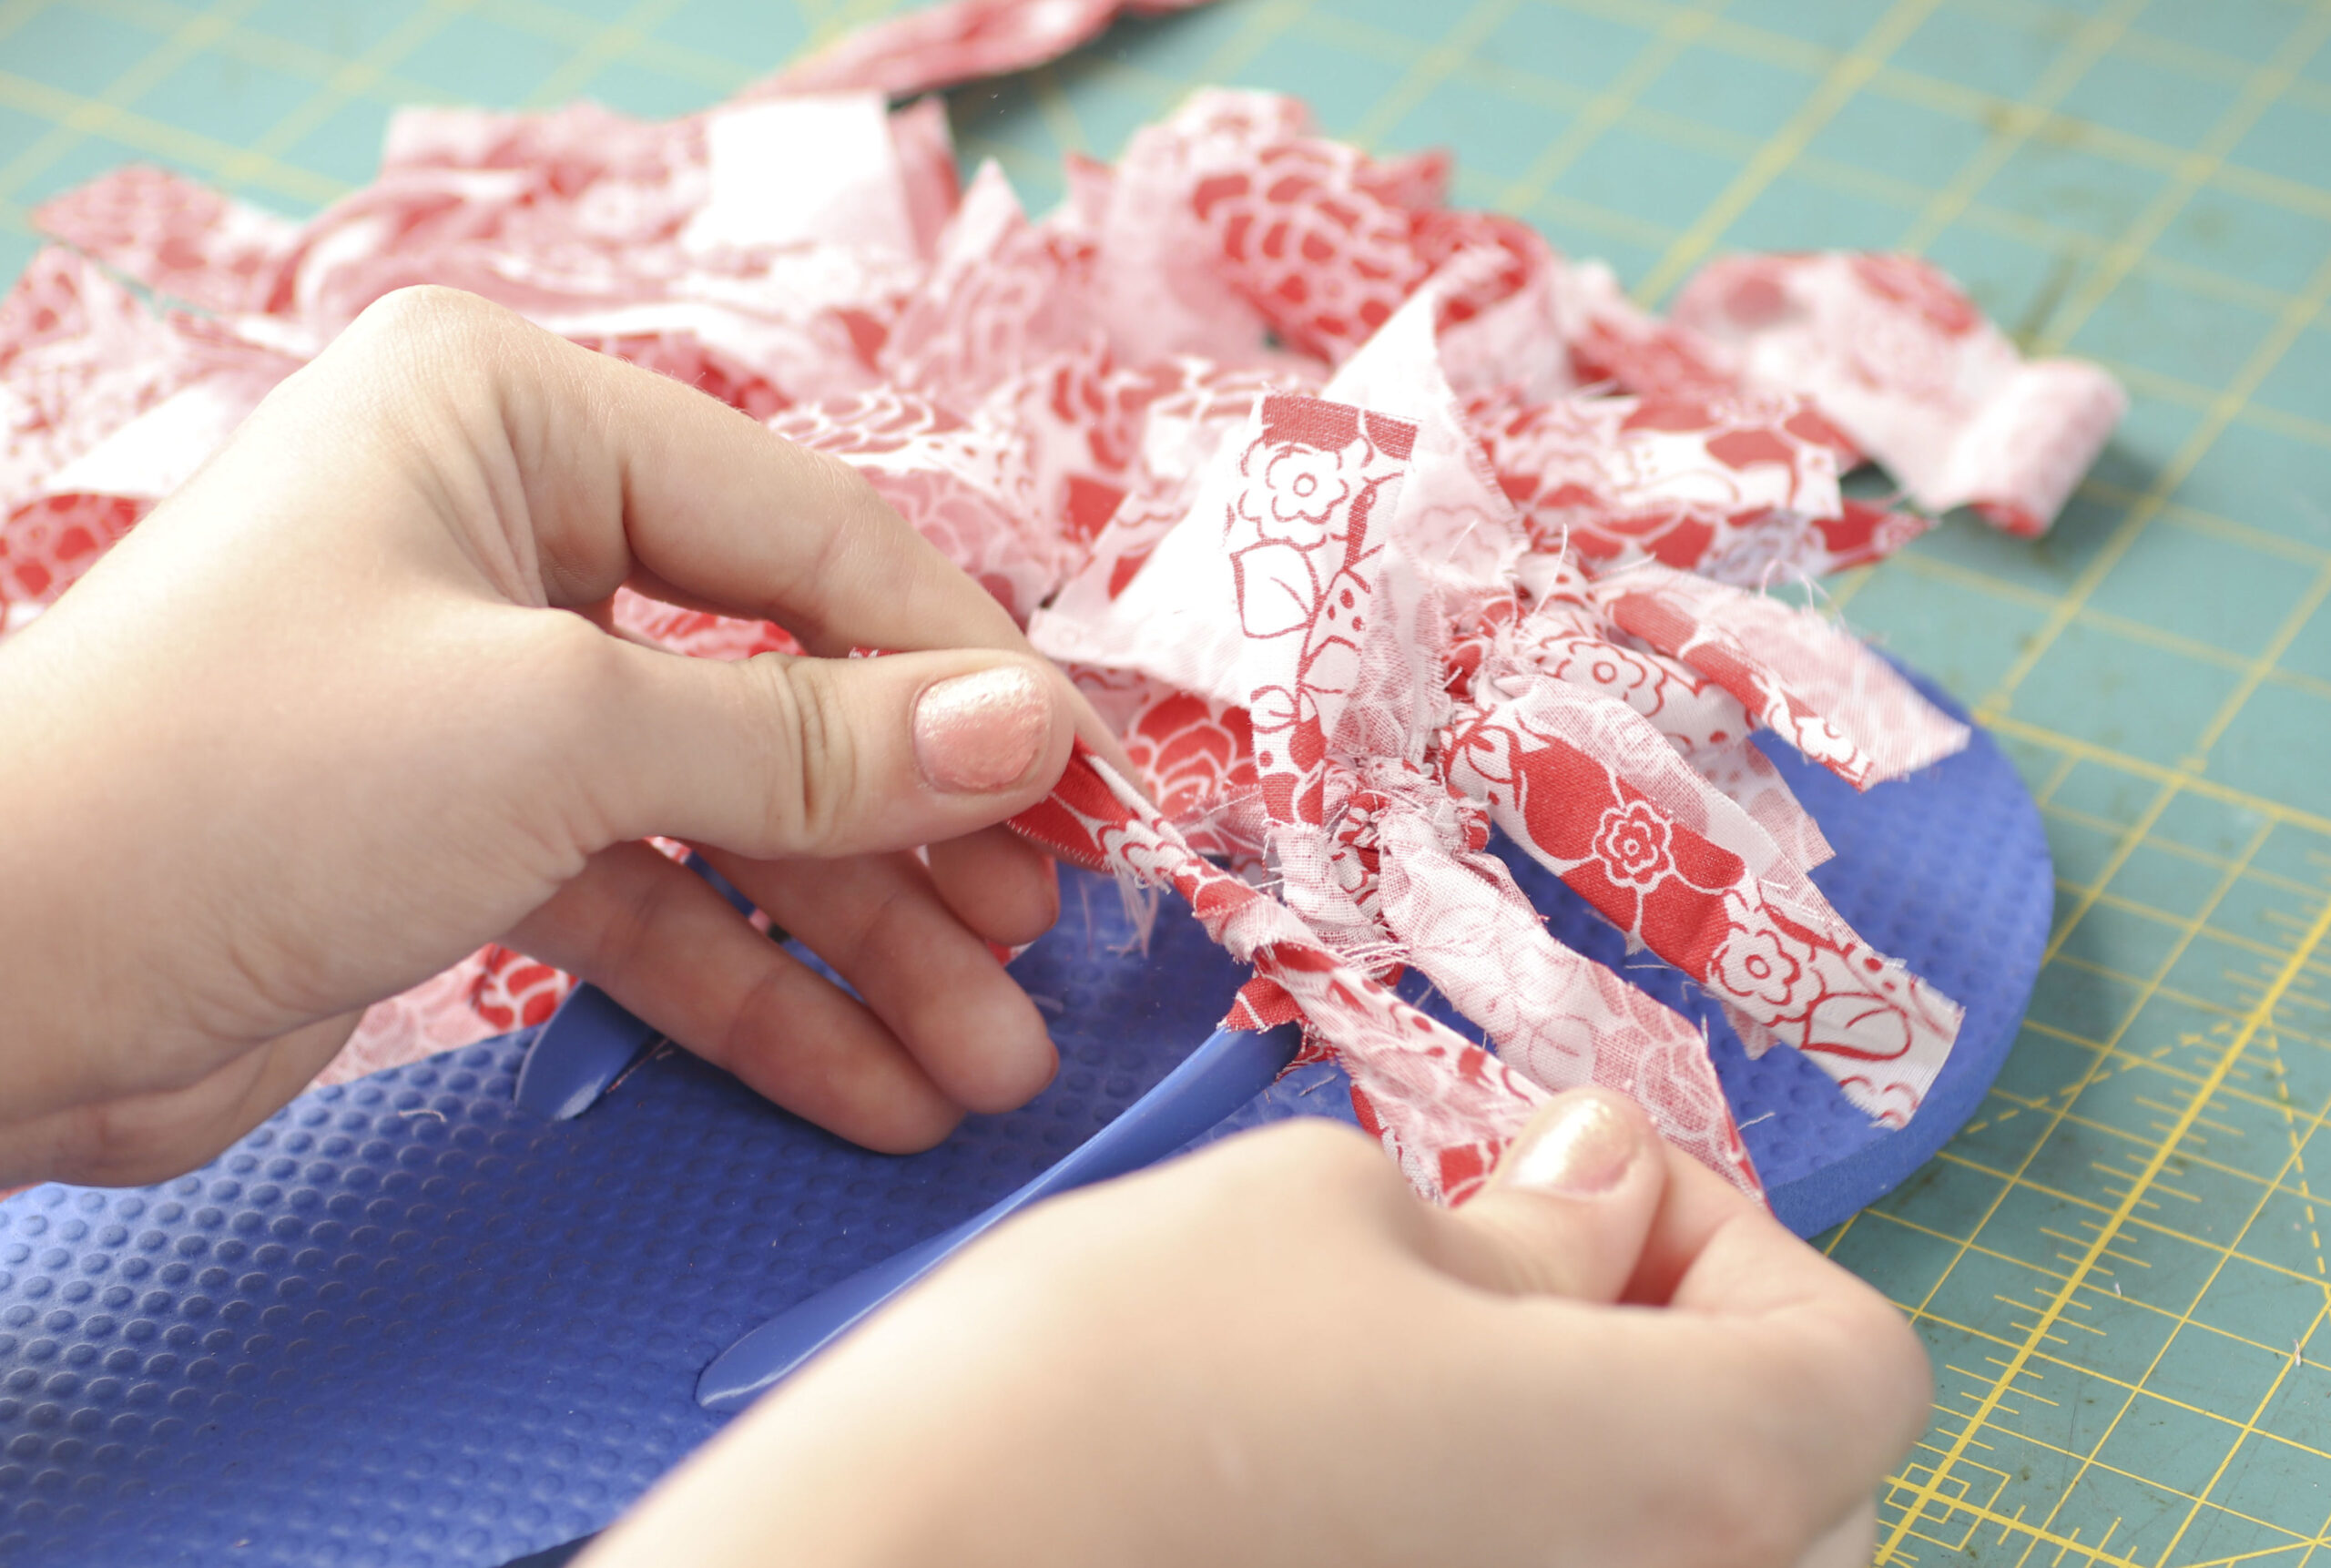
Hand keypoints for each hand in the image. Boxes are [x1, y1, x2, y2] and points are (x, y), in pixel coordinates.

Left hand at [0, 286, 1104, 1186]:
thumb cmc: (231, 784)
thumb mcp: (559, 736)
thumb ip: (810, 741)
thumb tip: (1026, 729)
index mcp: (518, 419)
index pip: (809, 531)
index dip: (961, 666)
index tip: (1081, 787)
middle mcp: (514, 536)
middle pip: (785, 681)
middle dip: (918, 835)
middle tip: (1045, 938)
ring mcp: (496, 692)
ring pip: (734, 813)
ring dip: (863, 942)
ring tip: (986, 1057)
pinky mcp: (472, 833)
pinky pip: (657, 899)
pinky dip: (756, 990)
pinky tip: (868, 1079)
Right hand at [583, 1090, 1929, 1567]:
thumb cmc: (1110, 1385)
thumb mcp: (1322, 1211)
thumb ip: (1517, 1217)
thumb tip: (1601, 1201)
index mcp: (1690, 1480)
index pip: (1856, 1361)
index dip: (1729, 1234)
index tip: (1565, 1185)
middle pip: (1793, 1488)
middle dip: (1676, 1349)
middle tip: (1499, 1268)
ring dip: (1592, 1455)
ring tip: (1410, 1382)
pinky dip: (1498, 1539)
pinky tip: (1353, 1490)